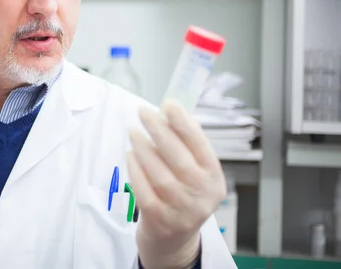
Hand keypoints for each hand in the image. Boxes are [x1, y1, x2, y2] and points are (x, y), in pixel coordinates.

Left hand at [127, 100, 225, 268]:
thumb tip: (174, 113)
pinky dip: (135, 170)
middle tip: (144, 112)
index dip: (184, 124)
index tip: (169, 104)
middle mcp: (202, 195)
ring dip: (144, 148)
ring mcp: (181, 210)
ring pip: (160, 174)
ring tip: (133, 132)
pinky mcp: (159, 219)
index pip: (201, 146)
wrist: (174, 239)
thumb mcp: (195, 171)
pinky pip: (144, 190)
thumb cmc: (183, 194)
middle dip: (160, 131)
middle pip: (179, 159)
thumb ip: (187, 144)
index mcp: (214, 177)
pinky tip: (130, 155)